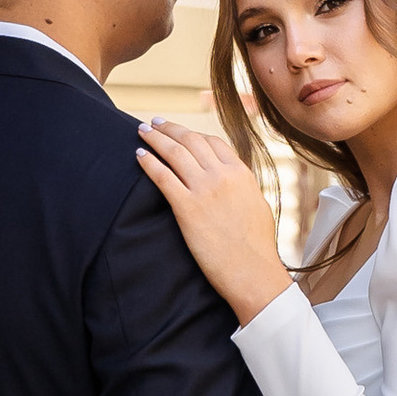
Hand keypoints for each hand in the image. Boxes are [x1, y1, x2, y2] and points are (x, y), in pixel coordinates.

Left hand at [135, 117, 294, 323]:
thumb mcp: (256, 206)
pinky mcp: (187, 208)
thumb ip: (241, 187)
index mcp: (241, 174)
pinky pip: (163, 177)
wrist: (253, 271)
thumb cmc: (257, 247)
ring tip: (143, 132)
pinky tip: (139, 155)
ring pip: (175, 153)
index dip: (193, 134)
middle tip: (154, 123)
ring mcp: (204, 190)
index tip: (180, 132)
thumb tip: (233, 180)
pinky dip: (148, 162)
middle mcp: (223, 175)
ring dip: (156, 139)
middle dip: (170, 129)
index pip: (213, 142)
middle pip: (191, 140)